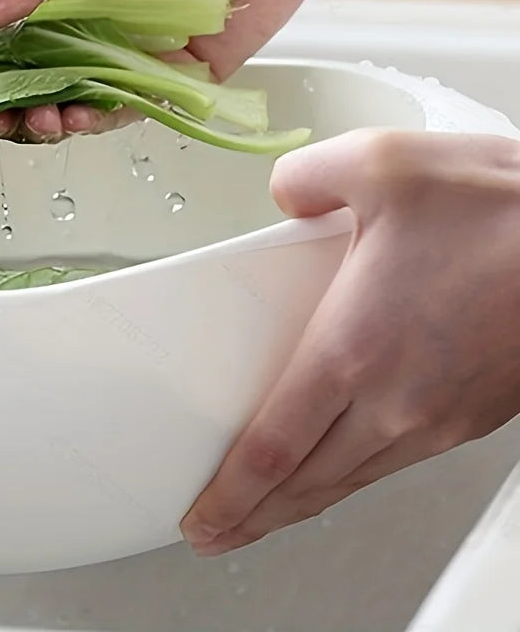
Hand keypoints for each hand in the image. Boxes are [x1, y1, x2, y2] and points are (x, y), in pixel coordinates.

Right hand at [0, 0, 354, 141]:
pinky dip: (100, 118)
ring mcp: (120, 45)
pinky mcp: (164, 74)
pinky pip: (123, 107)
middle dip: (7, 98)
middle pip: (26, 70)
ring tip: (42, 119)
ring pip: (68, 96)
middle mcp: (80, 12)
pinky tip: (84, 116)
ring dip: (48, 115)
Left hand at [180, 128, 519, 555]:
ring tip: (268, 508)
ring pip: (352, 479)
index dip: (230, 493)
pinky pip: (394, 461)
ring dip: (301, 502)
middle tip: (218, 529)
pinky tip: (342, 459)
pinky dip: (352, 474)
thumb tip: (287, 193)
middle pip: (307, 483)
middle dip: (254, 515)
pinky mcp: (472, 415)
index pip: (272, 448)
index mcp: (355, 348)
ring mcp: (439, 416)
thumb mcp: (381, 162)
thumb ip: (308, 177)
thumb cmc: (507, 212)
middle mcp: (396, 399)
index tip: (202, 515)